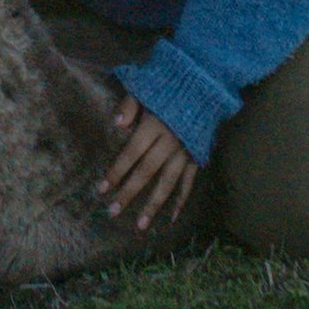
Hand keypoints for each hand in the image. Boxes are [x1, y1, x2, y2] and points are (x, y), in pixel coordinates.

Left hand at [100, 95, 197, 231]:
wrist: (206, 84)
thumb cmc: (168, 86)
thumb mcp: (146, 87)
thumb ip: (130, 104)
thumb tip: (116, 124)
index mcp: (154, 124)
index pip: (131, 152)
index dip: (116, 171)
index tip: (102, 189)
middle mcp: (170, 141)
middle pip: (147, 171)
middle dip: (130, 192)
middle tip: (113, 212)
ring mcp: (186, 151)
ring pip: (168, 182)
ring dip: (154, 204)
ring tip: (141, 224)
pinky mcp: (197, 156)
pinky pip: (189, 182)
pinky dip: (181, 199)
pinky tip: (172, 217)